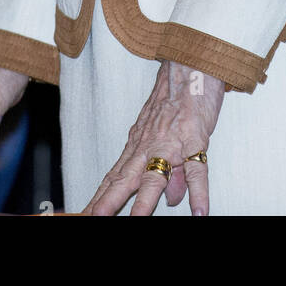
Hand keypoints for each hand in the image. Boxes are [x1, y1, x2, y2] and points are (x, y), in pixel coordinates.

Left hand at [83, 60, 223, 216]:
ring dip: (146, 201)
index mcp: (138, 144)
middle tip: (95, 218)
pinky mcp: (195, 139)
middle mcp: (150, 146)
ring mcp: (172, 144)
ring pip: (156, 175)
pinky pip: (197, 169)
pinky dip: (198, 192)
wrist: (190, 65)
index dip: (101, 196)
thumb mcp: (160, 130)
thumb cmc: (175, 97)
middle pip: (127, 178)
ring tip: (138, 220)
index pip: (115, 176)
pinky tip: (198, 212)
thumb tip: (172, 198)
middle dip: (109, 201)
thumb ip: (163, 165)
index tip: (87, 212)